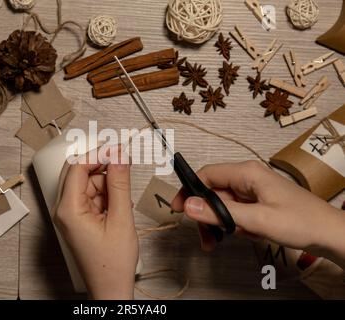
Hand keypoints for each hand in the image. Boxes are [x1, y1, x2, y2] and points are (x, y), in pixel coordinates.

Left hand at [55, 147, 138, 299]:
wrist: (110, 287)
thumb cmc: (112, 263)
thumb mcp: (121, 219)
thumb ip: (120, 185)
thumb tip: (119, 157)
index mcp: (68, 210)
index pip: (77, 168)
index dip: (98, 154)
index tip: (117, 148)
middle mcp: (64, 209)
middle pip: (78, 172)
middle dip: (100, 164)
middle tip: (122, 158)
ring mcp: (70, 214)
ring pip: (86, 182)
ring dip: (105, 180)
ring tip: (122, 194)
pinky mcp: (78, 217)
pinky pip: (90, 194)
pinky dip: (105, 192)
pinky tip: (117, 202)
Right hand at [171, 161, 344, 266]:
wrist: (330, 233)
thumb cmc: (300, 222)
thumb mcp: (257, 220)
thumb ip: (221, 213)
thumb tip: (187, 205)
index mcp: (246, 173)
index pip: (207, 175)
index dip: (189, 191)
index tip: (178, 210)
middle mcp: (247, 178)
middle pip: (212, 192)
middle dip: (206, 215)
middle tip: (205, 239)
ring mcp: (252, 191)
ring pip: (223, 205)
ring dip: (219, 224)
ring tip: (222, 242)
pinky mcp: (257, 202)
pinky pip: (235, 212)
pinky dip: (234, 225)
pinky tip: (246, 236)